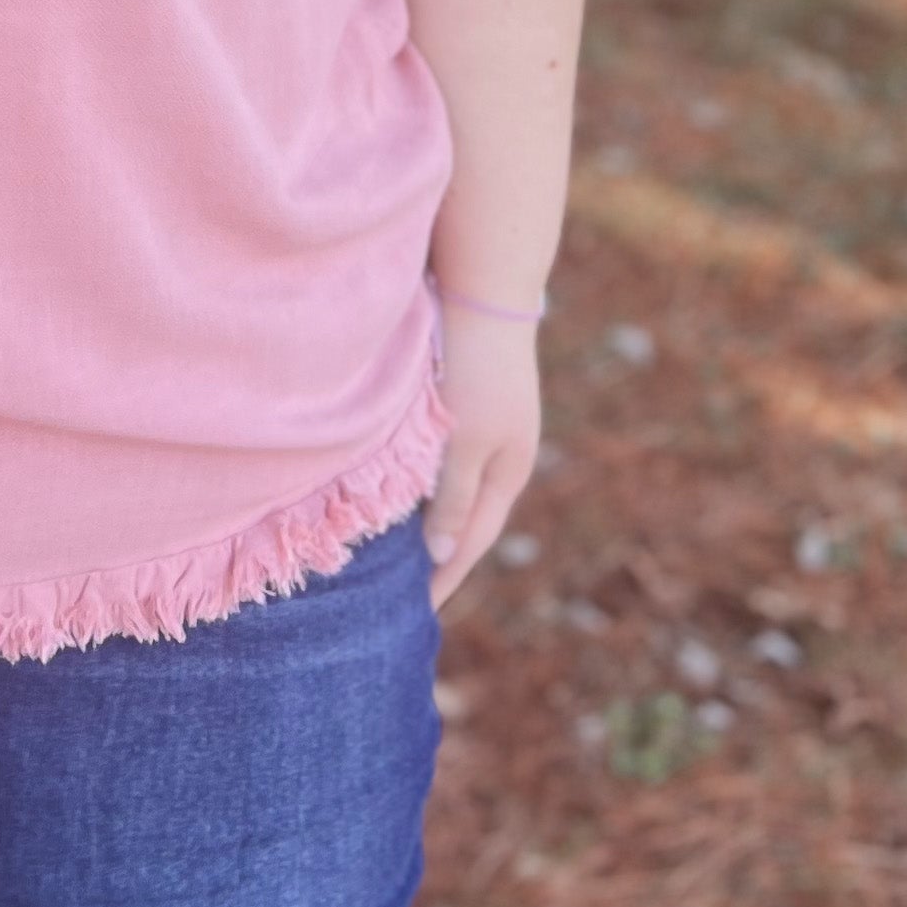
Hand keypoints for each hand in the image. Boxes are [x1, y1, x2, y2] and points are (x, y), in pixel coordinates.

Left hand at [425, 305, 540, 611]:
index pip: (472, 540)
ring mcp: (487, 430)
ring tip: (399, 555)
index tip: (418, 613)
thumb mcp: (464, 440)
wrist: (484, 293)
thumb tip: (442, 554)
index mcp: (508, 471)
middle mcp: (502, 456)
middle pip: (468, 521)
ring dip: (431, 524)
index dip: (446, 577)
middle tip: (406, 596)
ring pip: (455, 492)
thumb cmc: (474, 368)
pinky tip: (401, 493)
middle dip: (442, 559)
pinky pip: (445, 464)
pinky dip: (426, 489)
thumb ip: (453, 497)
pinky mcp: (467, 405)